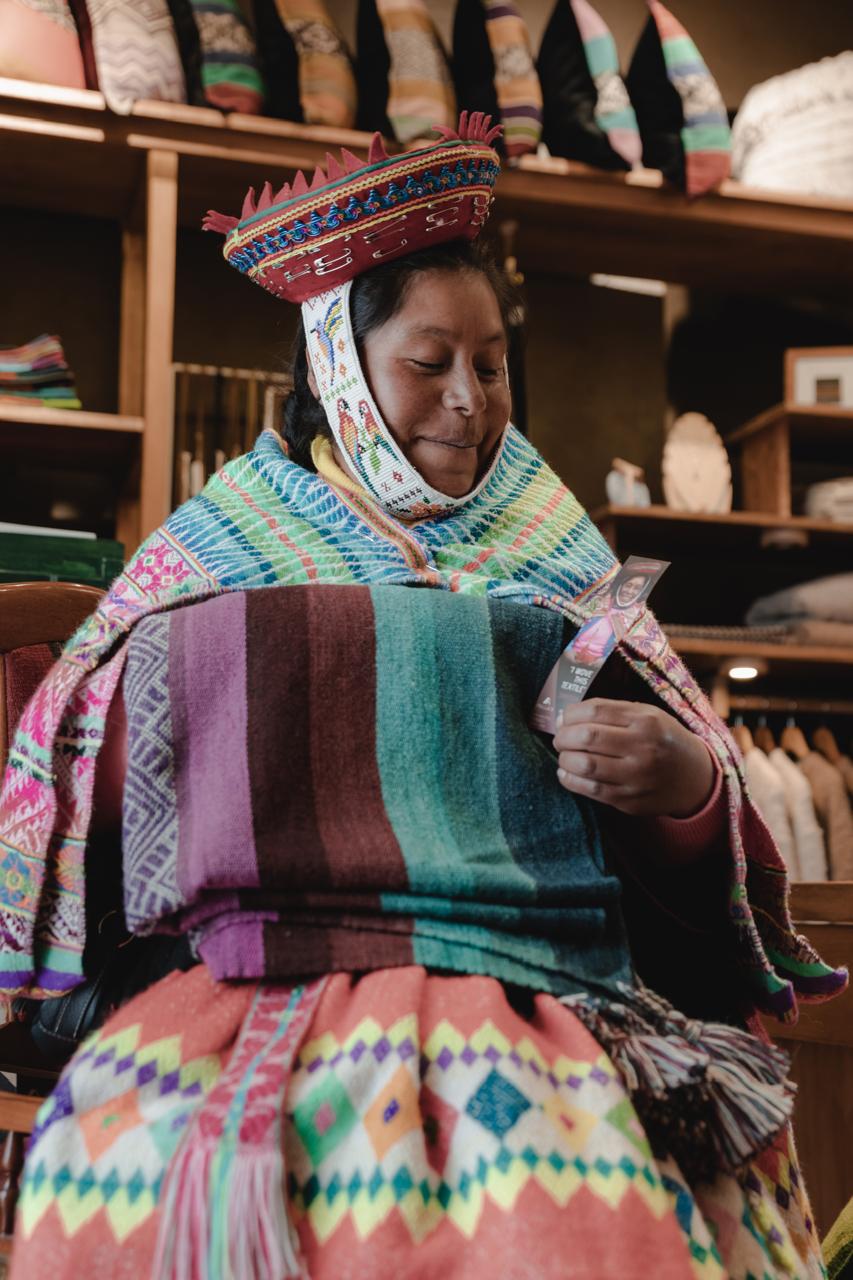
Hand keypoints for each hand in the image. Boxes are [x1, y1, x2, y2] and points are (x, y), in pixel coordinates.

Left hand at [552, 698, 714, 817]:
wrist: (694, 778)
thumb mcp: (649, 715)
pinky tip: (567, 772)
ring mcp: (636, 777)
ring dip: (565, 758)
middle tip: (560, 738)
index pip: (594, 711)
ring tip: (564, 755)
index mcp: (645, 721)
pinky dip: (570, 779)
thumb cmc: (663, 740)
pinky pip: (590, 790)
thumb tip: (567, 716)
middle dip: (563, 736)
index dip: (571, 714)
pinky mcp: (629, 800)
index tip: (564, 718)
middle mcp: (642, 748)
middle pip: (586, 737)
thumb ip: (612, 711)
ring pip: (585, 765)